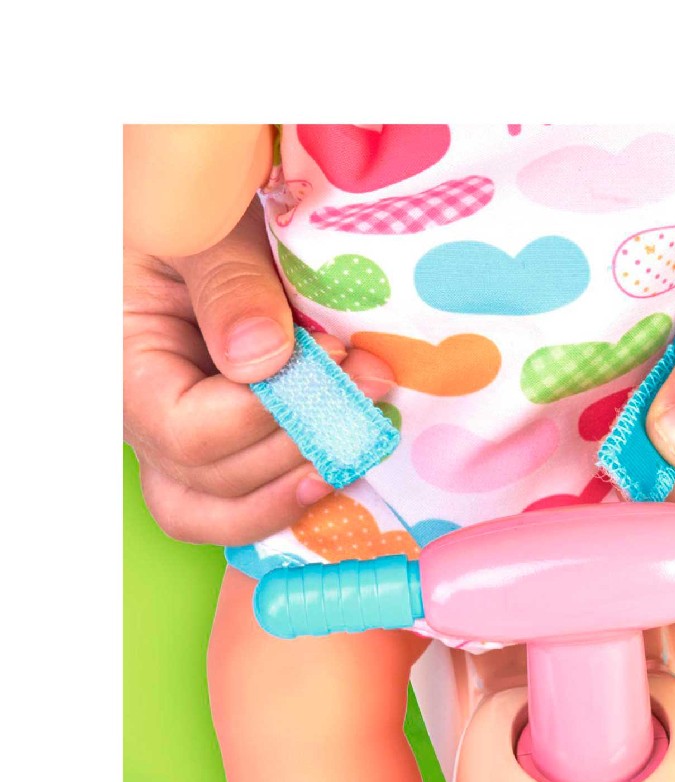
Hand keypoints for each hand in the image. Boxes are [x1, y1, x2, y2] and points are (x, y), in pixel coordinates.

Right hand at [124, 199, 393, 545]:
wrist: (212, 199)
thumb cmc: (192, 200)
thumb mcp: (203, 224)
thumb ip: (227, 285)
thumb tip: (264, 360)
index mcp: (127, 365)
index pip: (189, 434)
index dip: (270, 413)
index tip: (335, 355)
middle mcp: (147, 416)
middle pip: (211, 481)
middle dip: (299, 444)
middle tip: (368, 385)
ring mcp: (184, 435)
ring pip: (219, 511)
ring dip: (295, 489)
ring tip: (355, 446)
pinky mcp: (226, 437)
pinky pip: (247, 495)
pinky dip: (293, 491)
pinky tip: (340, 461)